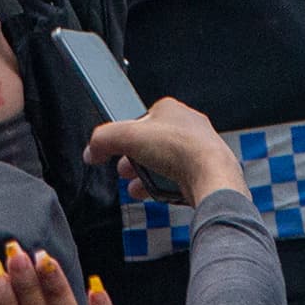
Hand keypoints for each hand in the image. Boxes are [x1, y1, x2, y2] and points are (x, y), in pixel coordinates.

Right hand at [86, 95, 247, 204]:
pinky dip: (166, 186)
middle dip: (135, 160)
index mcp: (171, 109)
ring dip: (148, 176)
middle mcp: (189, 125)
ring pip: (167, 163)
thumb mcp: (127, 137)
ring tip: (136, 188)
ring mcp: (201, 148)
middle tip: (123, 172)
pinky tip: (157, 195)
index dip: (124, 137)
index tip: (114, 152)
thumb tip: (91, 151)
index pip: (140, 120)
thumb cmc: (178, 149)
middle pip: (152, 143)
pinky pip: (181, 178)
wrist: (213, 176)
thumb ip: (103, 140)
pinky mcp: (208, 171)